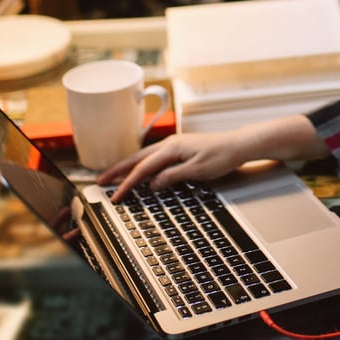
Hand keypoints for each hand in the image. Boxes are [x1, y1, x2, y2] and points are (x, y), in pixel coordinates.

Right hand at [96, 130, 247, 199]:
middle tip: (101, 180)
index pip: (143, 168)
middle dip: (118, 170)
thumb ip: (173, 177)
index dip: (127, 183)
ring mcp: (173, 144)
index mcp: (172, 148)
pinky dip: (141, 163)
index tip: (116, 195)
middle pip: (137, 158)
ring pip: (144, 156)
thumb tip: (152, 185)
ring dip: (128, 166)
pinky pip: (153, 156)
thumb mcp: (198, 171)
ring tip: (113, 175)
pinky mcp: (179, 147)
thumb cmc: (222, 156)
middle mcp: (169, 143)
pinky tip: (139, 169)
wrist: (238, 144)